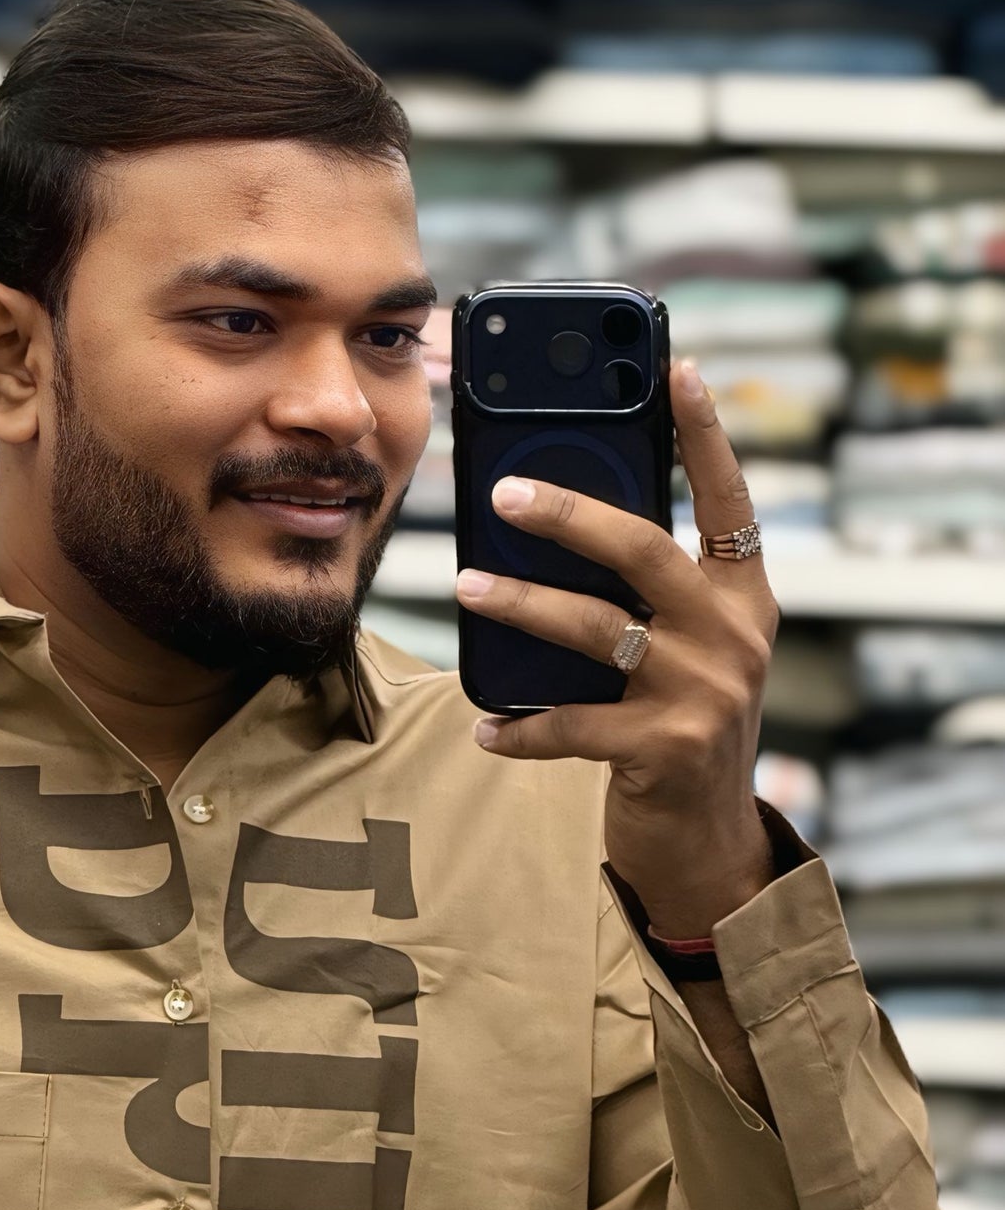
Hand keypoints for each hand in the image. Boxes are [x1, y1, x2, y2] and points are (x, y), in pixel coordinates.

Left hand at [455, 359, 778, 939]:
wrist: (707, 840)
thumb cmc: (678, 728)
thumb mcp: (686, 652)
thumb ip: (649, 598)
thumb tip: (559, 529)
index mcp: (743, 597)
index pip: (729, 500)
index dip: (706, 434)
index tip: (678, 368)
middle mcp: (733, 636)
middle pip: (643, 553)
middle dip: (569, 517)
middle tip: (503, 495)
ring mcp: (703, 694)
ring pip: (597, 631)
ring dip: (522, 606)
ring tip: (466, 589)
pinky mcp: (666, 750)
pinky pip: (573, 726)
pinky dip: (522, 729)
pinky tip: (486, 727)